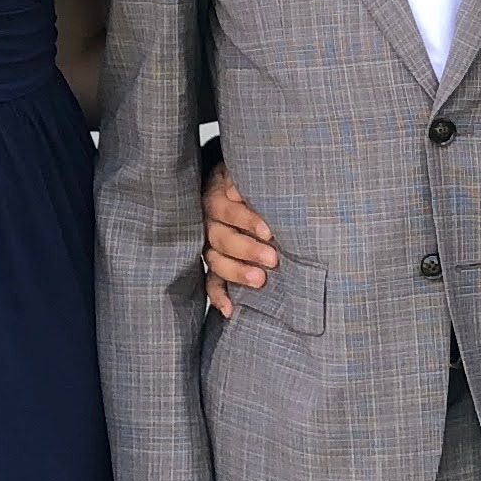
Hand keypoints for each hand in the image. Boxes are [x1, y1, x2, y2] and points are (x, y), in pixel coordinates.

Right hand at [201, 165, 278, 319]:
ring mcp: (208, 244)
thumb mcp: (246, 170)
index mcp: (214, 196)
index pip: (226, 209)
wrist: (231, 183)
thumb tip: (260, 187)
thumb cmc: (248, 178)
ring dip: (236, 271)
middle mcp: (207, 221)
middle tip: (273, 258)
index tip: (269, 231)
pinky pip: (210, 281)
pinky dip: (218, 296)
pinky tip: (229, 310)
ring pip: (215, 260)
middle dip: (247, 249)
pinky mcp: (212, 262)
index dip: (246, 220)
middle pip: (221, 237)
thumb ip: (250, 178)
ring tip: (260, 280)